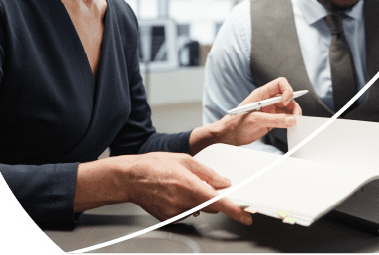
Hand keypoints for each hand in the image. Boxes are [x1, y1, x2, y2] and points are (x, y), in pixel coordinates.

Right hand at [124, 152, 252, 224]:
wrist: (132, 177)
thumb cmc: (155, 165)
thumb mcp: (186, 160)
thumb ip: (208, 173)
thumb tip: (223, 182)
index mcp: (189, 186)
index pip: (218, 202)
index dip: (234, 210)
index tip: (246, 216)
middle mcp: (183, 203)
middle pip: (210, 206)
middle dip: (214, 198)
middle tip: (206, 185)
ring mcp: (175, 213)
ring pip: (198, 209)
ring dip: (198, 199)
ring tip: (182, 184)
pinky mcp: (169, 218)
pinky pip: (186, 212)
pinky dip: (187, 203)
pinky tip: (176, 192)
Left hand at [191, 77, 301, 153]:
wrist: (230, 136)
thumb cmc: (236, 124)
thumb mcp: (255, 120)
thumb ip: (275, 120)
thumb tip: (292, 120)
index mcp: (262, 94)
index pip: (280, 84)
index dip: (287, 90)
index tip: (286, 102)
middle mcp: (268, 100)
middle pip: (287, 96)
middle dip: (293, 104)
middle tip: (296, 116)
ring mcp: (271, 110)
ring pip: (288, 107)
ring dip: (294, 113)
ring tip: (294, 122)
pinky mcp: (272, 120)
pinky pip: (285, 118)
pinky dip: (290, 121)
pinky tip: (290, 126)